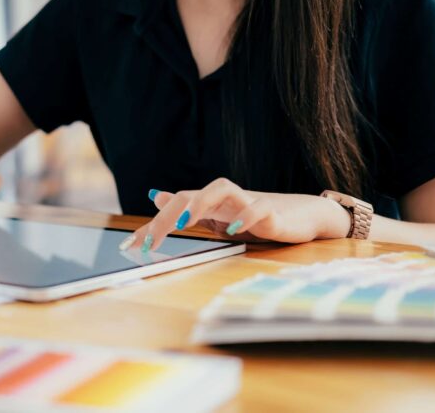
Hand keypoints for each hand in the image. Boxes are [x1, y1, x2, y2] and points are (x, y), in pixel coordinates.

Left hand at [119, 178, 351, 252]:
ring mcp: (248, 202)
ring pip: (222, 189)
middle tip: (150, 240)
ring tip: (184, 220)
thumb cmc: (257, 217)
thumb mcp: (217, 216)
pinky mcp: (272, 213)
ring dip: (201, 202)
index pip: (176, 206)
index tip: (131, 245)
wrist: (303, 215)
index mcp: (211, 203)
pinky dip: (246, 216)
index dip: (152, 224)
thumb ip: (188, 208)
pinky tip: (234, 229)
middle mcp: (225, 199)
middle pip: (192, 195)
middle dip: (168, 215)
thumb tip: (156, 195)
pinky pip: (258, 208)